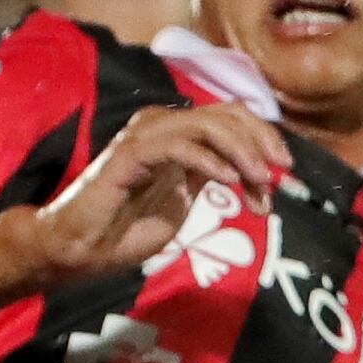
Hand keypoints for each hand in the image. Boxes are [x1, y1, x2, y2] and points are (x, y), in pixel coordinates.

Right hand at [14, 102, 288, 285]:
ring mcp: (145, 135)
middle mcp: (162, 125)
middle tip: (279, 172)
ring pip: (208, 124)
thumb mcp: (184, 202)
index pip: (231, 116)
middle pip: (227, 112)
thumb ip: (214, 178)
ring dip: (242, 150)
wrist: (80, 250)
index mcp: (176, 134)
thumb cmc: (125, 231)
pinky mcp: (131, 152)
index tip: (282, 170)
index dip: (263, 136)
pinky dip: (211, 160)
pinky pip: (181, 145)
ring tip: (257, 181)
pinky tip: (229, 181)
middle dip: (261, 140)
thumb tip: (257, 174)